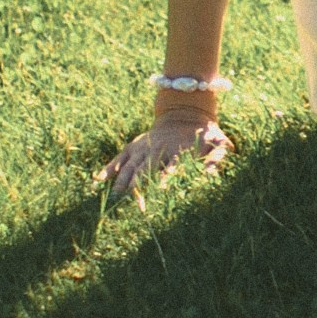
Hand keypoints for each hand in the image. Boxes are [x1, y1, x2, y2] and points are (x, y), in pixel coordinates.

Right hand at [96, 116, 231, 201]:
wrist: (186, 112)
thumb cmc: (204, 134)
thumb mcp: (217, 142)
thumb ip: (219, 156)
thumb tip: (213, 176)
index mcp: (177, 150)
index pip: (170, 168)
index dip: (166, 180)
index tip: (160, 194)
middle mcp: (157, 149)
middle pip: (145, 169)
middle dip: (139, 186)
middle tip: (134, 205)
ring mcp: (144, 147)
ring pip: (130, 165)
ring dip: (123, 181)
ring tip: (115, 198)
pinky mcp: (134, 146)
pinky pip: (119, 158)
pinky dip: (109, 168)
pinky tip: (97, 180)